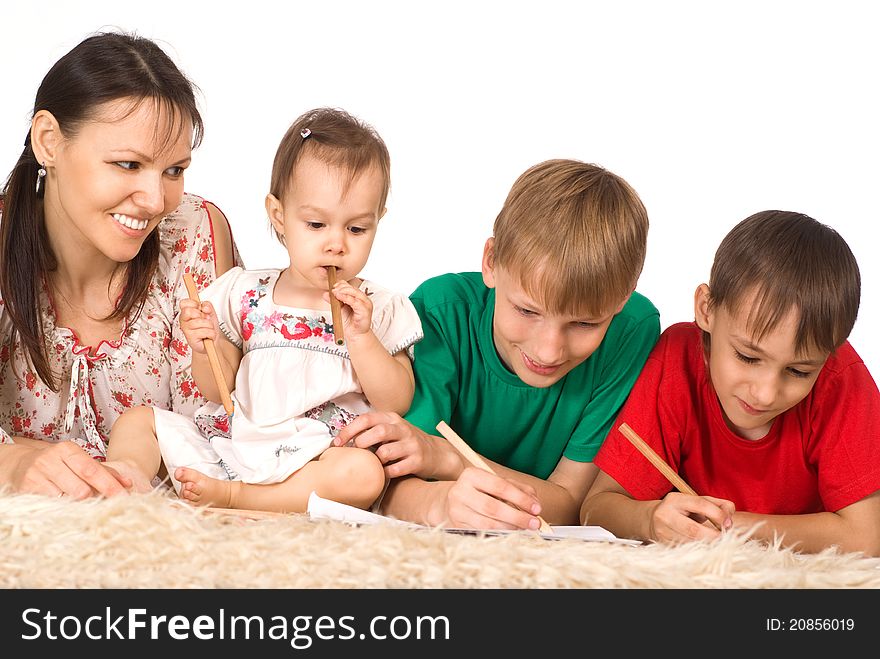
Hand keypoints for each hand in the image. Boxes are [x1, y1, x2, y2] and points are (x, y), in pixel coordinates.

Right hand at [10, 441, 130, 498]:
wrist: (20, 465)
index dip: (109, 486)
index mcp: (68, 450)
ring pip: (66, 500)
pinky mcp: (25, 490)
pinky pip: (51, 506)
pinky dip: (61, 508)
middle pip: (81, 489)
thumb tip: (127, 484)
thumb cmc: (58, 465)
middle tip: (100, 504)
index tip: (123, 498)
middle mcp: (50, 460)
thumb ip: (104, 472)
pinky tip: (63, 505)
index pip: (92, 470)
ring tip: (78, 502)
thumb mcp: (78, 462)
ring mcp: (36, 475)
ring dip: (77, 505)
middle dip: (94, 499)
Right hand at [179, 298, 219, 354]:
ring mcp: (186, 330)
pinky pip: (204, 331)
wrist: (212, 341)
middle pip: (188, 311)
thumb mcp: (210, 313)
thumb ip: (207, 305)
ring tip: (208, 329)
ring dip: (209, 325)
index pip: (184, 303)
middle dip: (202, 315)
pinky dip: (211, 333)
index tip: (201, 309)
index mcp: (186, 313)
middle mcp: (184, 321)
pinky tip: (208, 336)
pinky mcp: (190, 338)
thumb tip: (204, 307)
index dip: (194, 304)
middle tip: (205, 319)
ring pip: (199, 322)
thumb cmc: (209, 327)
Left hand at [328, 280, 372, 338]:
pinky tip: (339, 297)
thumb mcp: (339, 309)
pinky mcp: (365, 310)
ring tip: (335, 292)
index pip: (350, 287)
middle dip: (341, 287)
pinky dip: (347, 298)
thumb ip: (333, 301)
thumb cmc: (349, 323)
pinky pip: (355, 302)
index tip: (333, 287)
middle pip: (353, 288)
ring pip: (355, 293)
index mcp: (358, 298)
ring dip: (344, 291)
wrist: (355, 335)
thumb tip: (325, 293)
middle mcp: (363, 299)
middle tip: (333, 290)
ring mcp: (365, 304)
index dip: (341, 285)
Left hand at [334, 411, 465, 479]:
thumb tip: (342, 437)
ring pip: (386, 452)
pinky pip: (395, 469)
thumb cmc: (406, 442)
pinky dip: (385, 473)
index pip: (367, 419)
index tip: (338, 442)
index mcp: (392, 419)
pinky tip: (384, 473)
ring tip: (374, 463)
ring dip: (375, 460)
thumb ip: (371, 429)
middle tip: (356, 452)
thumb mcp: (391, 429)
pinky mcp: (417, 461)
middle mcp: (403, 429)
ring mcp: (411, 445)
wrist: (436, 453)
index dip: (349, 430)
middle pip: (378, 431)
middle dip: (362, 442)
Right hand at [440, 468, 543, 530]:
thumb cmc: (481, 491)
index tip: (537, 508)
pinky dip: (499, 534)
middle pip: (493, 507)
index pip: (500, 486)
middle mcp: (460, 492)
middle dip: (518, 517)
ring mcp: (456, 511)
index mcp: (471, 475)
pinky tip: (510, 533)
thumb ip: (518, 489)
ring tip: (525, 529)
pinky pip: (482, 533)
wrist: (452, 501)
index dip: (521, 498)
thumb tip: (534, 503)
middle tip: (535, 523)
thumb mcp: (497, 482)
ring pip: (488, 524)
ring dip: (510, 529)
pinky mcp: (456, 526)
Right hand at [649, 492, 734, 542]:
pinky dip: (698, 551)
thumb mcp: (697, 501)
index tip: (729, 525)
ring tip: (716, 544)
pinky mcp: (663, 544)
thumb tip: (729, 519)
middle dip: (714, 536)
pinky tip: (703, 548)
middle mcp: (665, 514)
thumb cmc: (682, 510)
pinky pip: (685, 550)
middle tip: (725, 540)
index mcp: (675, 500)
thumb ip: (717, 505)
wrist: (652, 519)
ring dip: (707, 545)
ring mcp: (662, 531)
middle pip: (694, 529)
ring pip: (690, 543)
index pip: (701, 505)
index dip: (718, 515)